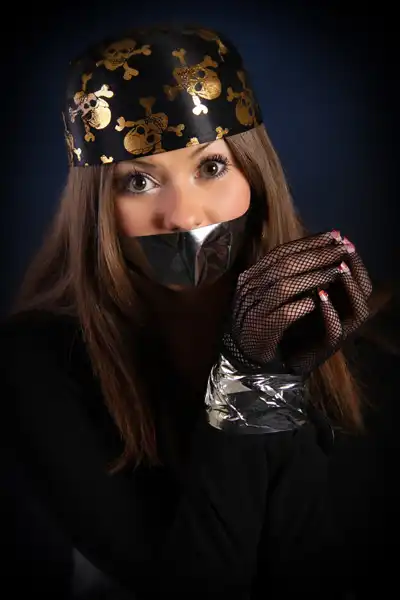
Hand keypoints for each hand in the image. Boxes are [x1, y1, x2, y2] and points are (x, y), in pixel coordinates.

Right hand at [224, 230, 371, 374]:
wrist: (241, 352)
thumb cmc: (260, 318)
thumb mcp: (266, 291)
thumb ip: (283, 273)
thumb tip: (316, 249)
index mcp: (252, 275)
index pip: (282, 251)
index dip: (310, 242)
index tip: (336, 235)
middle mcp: (249, 288)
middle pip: (286, 264)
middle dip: (318, 254)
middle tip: (344, 248)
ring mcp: (253, 309)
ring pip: (285, 286)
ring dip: (315, 277)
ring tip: (338, 272)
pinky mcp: (261, 329)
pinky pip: (283, 313)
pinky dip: (302, 305)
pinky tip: (320, 300)